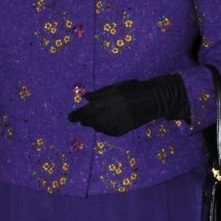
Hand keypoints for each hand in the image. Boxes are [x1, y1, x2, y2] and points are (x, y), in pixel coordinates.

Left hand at [68, 75, 187, 136]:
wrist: (150, 101)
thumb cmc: (131, 90)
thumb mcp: (113, 88)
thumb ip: (98, 94)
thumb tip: (85, 97)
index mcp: (99, 105)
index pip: (80, 115)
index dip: (74, 117)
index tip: (70, 118)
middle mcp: (102, 117)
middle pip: (87, 122)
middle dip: (86, 119)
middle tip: (90, 114)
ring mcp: (111, 126)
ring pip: (97, 127)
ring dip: (97, 122)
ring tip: (108, 114)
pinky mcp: (118, 132)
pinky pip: (107, 131)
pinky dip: (107, 126)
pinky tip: (114, 119)